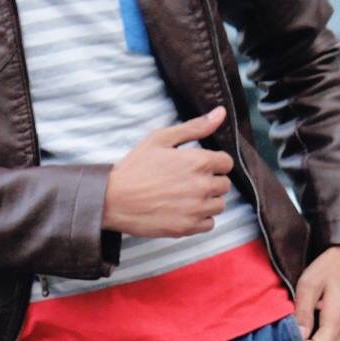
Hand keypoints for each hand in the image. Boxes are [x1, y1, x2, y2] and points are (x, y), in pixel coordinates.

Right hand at [103, 106, 234, 237]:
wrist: (113, 199)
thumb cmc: (135, 167)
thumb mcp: (161, 139)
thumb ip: (195, 127)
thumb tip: (221, 113)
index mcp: (198, 161)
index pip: (226, 163)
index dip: (214, 162)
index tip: (199, 166)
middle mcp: (202, 186)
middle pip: (224, 184)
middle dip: (210, 181)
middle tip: (188, 181)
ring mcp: (196, 209)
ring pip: (219, 204)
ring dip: (207, 200)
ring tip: (185, 196)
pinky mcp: (188, 227)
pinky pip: (210, 223)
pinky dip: (201, 218)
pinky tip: (184, 210)